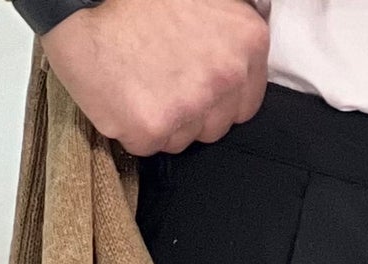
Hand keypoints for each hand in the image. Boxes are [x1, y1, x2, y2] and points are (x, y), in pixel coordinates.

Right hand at [41, 0, 267, 157]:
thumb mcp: (208, 1)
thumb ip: (231, 37)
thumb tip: (239, 61)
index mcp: (247, 41)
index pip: (245, 102)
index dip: (217, 99)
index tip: (194, 85)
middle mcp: (226, 76)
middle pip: (214, 126)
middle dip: (190, 112)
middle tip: (159, 76)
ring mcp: (191, 105)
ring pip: (182, 139)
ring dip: (161, 120)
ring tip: (138, 79)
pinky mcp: (152, 127)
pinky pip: (148, 146)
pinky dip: (131, 127)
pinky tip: (121, 93)